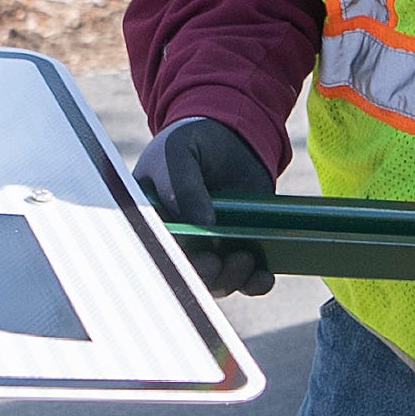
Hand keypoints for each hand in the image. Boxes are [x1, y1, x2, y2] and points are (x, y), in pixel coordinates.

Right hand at [133, 117, 276, 296]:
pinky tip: (264, 276)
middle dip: (204, 273)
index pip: (154, 252)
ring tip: (244, 258)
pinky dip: (255, 282)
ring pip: (217, 281)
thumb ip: (183, 185)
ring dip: (231, 278)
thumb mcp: (179, 153)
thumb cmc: (190, 141)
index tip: (185, 258)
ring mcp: (210, 248)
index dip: (170, 262)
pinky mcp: (239, 248)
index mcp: (151, 221)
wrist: (228, 133)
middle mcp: (179, 241)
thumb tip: (202, 225)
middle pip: (187, 273)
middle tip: (217, 260)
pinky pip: (246, 278)